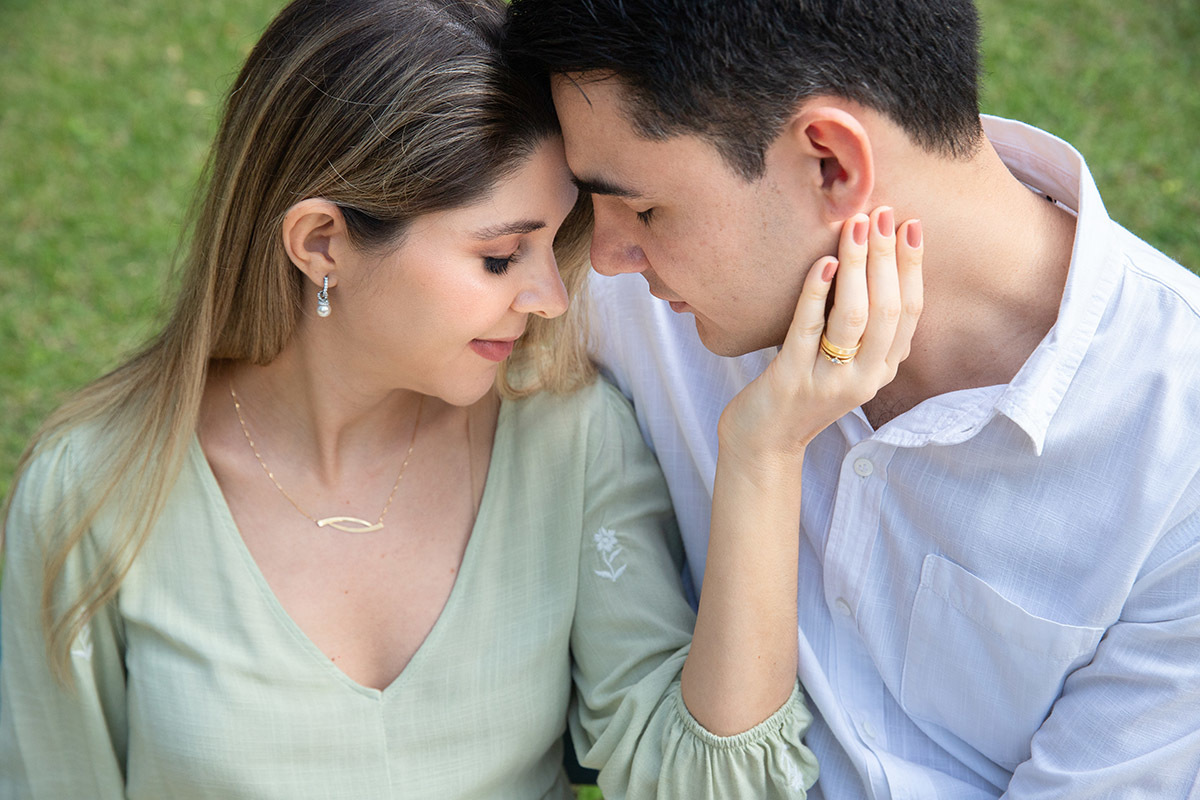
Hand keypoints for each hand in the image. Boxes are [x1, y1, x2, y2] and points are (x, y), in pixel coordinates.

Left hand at [718, 207, 922, 470]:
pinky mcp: (791, 380)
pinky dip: (815, 293)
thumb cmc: (802, 388)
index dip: (913, 266)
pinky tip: (821, 263)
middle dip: (888, 256)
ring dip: (856, 266)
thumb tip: (872, 258)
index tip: (911, 224)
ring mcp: (828, 381)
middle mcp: (864, 377)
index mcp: (882, 369)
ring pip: (853, 317)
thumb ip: (863, 324)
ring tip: (854, 226)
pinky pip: (807, 329)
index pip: (911, 312)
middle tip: (882, 212)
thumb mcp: (844, 361)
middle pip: (888, 309)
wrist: (763, 441)